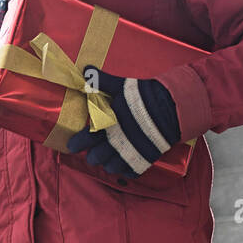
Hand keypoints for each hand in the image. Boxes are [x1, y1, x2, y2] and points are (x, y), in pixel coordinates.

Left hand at [67, 65, 181, 177]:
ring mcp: (130, 152)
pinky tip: (125, 164)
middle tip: (92, 152)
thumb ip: (101, 82)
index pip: (84, 139)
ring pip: (111, 167)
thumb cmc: (143, 96)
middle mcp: (115, 142)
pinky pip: (130, 172)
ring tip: (107, 158)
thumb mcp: (121, 86)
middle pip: (95, 158)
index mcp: (106, 124)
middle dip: (92, 155)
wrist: (172, 107)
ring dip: (107, 163)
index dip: (76, 144)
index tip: (71, 146)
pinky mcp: (145, 159)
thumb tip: (86, 70)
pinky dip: (126, 170)